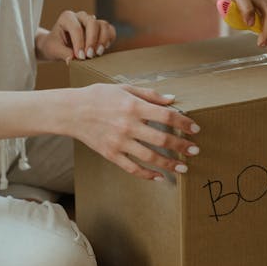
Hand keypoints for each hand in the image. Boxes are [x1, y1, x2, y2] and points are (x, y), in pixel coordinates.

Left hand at [35, 10, 115, 63]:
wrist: (57, 45)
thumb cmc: (54, 45)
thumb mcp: (54, 50)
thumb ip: (63, 54)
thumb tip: (72, 60)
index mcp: (67, 17)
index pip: (76, 28)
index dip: (79, 43)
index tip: (80, 57)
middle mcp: (81, 16)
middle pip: (93, 23)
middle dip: (92, 40)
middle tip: (89, 56)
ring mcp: (92, 21)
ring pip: (104, 25)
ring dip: (103, 40)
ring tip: (97, 53)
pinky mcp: (100, 28)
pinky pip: (110, 30)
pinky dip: (109, 39)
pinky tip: (102, 49)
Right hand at [70, 84, 200, 180]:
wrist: (71, 111)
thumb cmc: (99, 96)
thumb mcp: (124, 88)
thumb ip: (150, 95)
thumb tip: (173, 100)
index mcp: (133, 106)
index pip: (166, 116)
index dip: (183, 123)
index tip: (195, 129)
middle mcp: (128, 125)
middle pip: (162, 139)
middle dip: (181, 146)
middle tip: (195, 150)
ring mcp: (119, 142)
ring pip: (150, 157)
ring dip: (169, 164)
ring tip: (183, 168)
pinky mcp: (111, 154)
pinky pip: (132, 168)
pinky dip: (147, 174)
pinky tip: (158, 177)